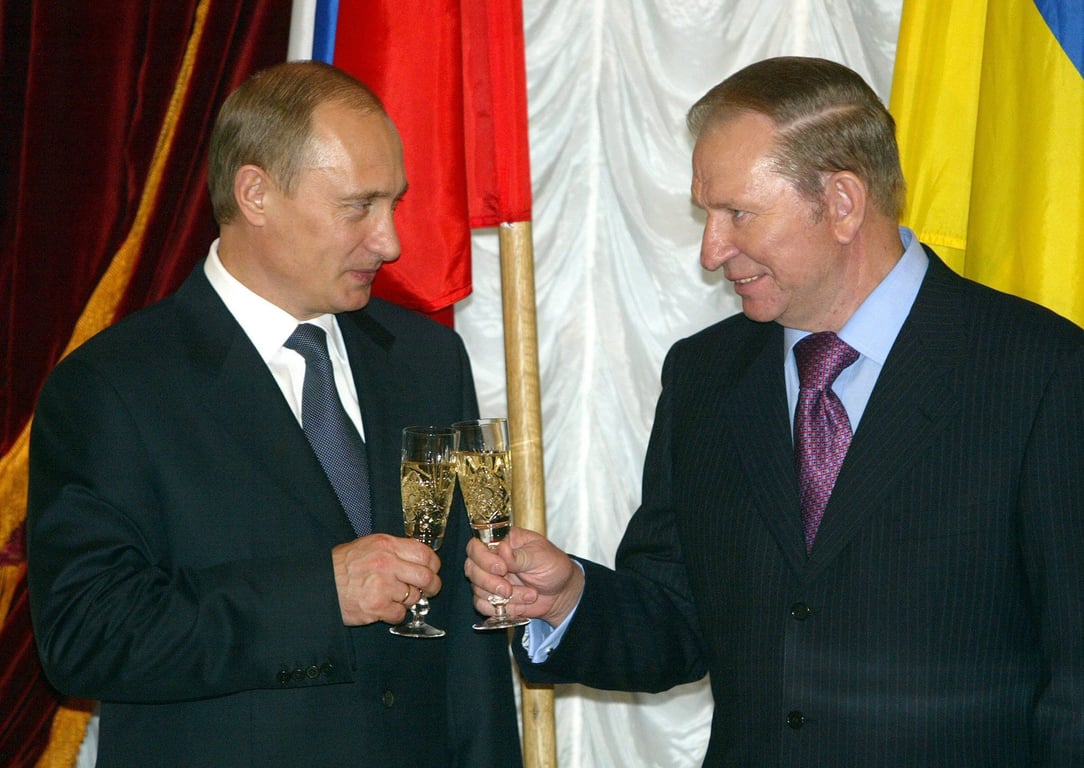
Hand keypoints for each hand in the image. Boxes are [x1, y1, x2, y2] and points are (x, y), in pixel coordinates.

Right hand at [332, 534, 441, 625]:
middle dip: (432, 587)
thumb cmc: (344, 566)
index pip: (425, 554)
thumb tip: (420, 560)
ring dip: (407, 601)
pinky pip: (400, 614)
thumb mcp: (369, 546)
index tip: (432, 571)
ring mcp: (383, 585)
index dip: (433, 565)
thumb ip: (395, 550)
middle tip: (429, 591)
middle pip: (426, 577)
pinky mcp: (377, 606)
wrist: (321, 585)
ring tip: (393, 597)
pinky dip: (395, 614)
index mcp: (387, 545)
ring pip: (413, 597)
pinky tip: (384, 608)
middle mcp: (387, 563)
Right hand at [464, 526, 583, 627]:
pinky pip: (482, 606)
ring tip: (530, 595)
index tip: (502, 569)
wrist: (561, 593)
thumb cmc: (553, 567)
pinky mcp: (492, 597)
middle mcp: (492, 559)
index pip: (477, 545)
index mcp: (502, 542)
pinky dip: (502, 609)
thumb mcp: (541, 557)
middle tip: (509, 589)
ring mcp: (490, 579)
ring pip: (477, 589)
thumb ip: (519, 556)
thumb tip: (501, 550)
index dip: (484, 558)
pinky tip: (521, 606)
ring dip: (504, 598)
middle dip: (490, 582)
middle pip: (472, 568)